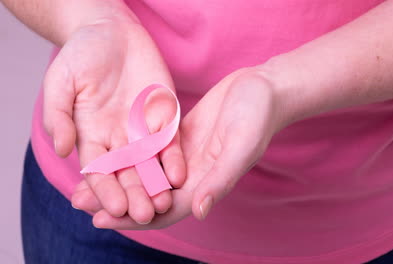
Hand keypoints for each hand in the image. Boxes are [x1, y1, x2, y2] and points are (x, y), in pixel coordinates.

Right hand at [44, 17, 185, 224]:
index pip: (98, 170)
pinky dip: (174, 158)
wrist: (112, 32)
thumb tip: (60, 149)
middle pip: (128, 173)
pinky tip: (179, 174)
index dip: (105, 190)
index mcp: (91, 136)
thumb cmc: (82, 55)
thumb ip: (59, 115)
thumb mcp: (61, 81)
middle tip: (145, 215)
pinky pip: (170, 141)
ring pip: (151, 164)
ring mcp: (143, 129)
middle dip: (135, 194)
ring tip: (165, 203)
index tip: (114, 208)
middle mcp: (118, 139)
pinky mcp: (164, 117)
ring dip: (157, 184)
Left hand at [83, 67, 284, 228]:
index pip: (166, 209)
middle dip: (115, 200)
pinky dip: (128, 152)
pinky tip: (107, 149)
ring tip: (82, 178)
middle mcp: (192, 173)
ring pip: (145, 172)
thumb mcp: (241, 147)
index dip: (134, 218)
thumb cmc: (257, 117)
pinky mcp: (178, 134)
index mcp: (205, 182)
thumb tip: (200, 212)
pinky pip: (149, 148)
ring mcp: (184, 154)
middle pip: (148, 193)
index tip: (100, 220)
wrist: (264, 88)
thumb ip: (221, 179)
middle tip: (78, 200)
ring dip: (117, 176)